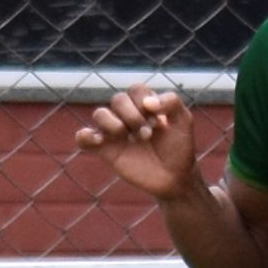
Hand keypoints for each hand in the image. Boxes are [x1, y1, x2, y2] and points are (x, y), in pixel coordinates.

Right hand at [75, 86, 197, 201]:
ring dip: (114, 123)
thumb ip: (172, 103)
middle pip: (118, 100)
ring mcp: (114, 132)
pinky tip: (100, 140)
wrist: (175, 177)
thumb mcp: (184, 121)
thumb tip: (148, 102)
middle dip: (133, 116)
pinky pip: (83, 137)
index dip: (145, 102)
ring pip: (99, 114)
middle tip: (147, 134)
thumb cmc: (179, 147)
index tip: (159, 122)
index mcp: (144, 105)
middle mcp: (127, 115)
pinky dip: (85, 136)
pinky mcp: (105, 149)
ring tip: (129, 138)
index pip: (136, 90)